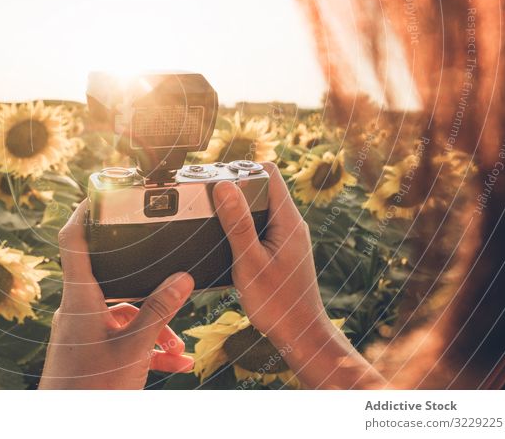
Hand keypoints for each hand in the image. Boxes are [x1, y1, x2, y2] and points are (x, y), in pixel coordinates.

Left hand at [39, 200, 194, 388]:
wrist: (70, 425)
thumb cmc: (91, 389)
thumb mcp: (134, 348)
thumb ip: (159, 311)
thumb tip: (182, 278)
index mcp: (81, 297)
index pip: (74, 239)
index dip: (84, 210)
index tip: (101, 191)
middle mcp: (78, 309)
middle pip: (114, 280)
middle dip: (149, 289)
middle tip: (173, 286)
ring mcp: (82, 331)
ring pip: (123, 314)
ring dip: (153, 326)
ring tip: (179, 347)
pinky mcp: (89, 351)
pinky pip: (120, 338)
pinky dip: (145, 346)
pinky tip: (174, 363)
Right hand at [213, 162, 386, 388]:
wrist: (299, 336)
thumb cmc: (278, 304)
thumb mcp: (250, 262)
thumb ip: (238, 224)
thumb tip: (224, 186)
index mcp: (289, 220)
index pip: (268, 173)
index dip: (241, 168)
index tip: (215, 178)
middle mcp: (291, 224)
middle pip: (261, 187)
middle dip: (233, 187)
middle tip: (206, 197)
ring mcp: (287, 237)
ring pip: (259, 207)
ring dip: (236, 208)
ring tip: (210, 216)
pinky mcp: (281, 250)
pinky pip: (259, 226)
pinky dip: (241, 226)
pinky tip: (224, 240)